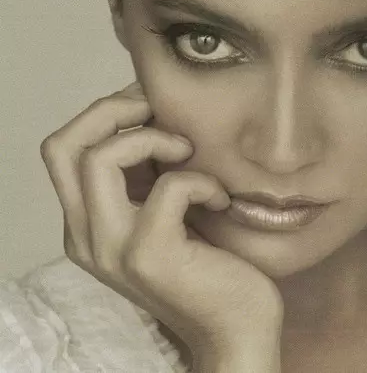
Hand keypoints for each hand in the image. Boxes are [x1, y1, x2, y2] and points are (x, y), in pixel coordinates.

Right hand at [40, 81, 283, 364]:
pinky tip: (221, 200)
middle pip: (63, 145)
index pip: (64, 149)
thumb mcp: (164, 210)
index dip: (105, 113)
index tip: (151, 105)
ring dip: (154, 139)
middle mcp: (86, 236)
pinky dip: (201, 180)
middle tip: (160, 111)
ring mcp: (112, 249)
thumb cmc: (208, 261)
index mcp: (87, 222)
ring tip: (190, 153)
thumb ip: (145, 173)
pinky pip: (168, 187)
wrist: (235, 328)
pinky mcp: (148, 255)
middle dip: (114, 110)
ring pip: (100, 158)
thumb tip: (153, 109)